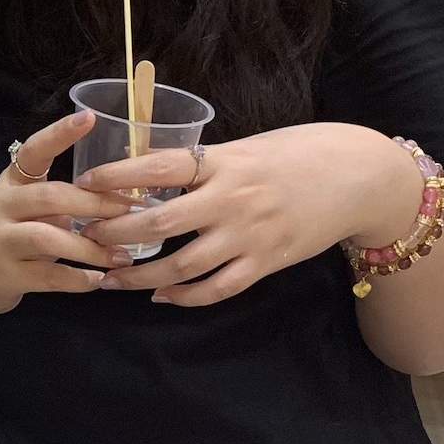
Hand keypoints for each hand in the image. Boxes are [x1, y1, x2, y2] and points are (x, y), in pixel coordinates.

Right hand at [0, 111, 137, 316]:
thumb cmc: (9, 234)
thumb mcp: (25, 207)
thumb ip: (60, 199)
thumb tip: (119, 195)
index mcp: (11, 182)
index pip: (33, 151)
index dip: (60, 133)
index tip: (89, 117)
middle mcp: (1, 206)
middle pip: (50, 196)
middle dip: (95, 203)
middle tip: (129, 209)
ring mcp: (0, 241)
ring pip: (49, 238)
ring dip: (91, 248)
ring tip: (121, 256)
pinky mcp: (6, 275)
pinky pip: (49, 276)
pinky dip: (78, 279)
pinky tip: (98, 280)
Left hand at [82, 122, 422, 305]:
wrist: (359, 177)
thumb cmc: (297, 154)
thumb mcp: (247, 147)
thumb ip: (202, 163)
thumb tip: (146, 166)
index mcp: (225, 162)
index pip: (159, 166)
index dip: (117, 176)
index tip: (84, 184)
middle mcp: (234, 199)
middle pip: (160, 221)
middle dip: (116, 234)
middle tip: (85, 239)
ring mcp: (250, 236)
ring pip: (182, 265)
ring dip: (140, 275)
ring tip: (109, 279)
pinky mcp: (267, 263)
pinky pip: (217, 289)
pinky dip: (184, 296)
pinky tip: (160, 296)